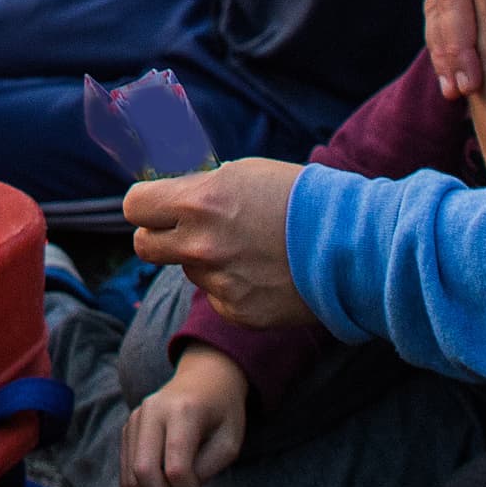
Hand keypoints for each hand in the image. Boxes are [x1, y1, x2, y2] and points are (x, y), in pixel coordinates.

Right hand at [120, 346, 249, 486]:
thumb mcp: (230, 440)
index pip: (176, 468)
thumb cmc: (223, 411)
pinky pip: (126, 470)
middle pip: (145, 472)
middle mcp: (152, 411)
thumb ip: (206, 468)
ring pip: (130, 475)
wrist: (205, 377)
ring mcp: (136, 417)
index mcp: (183, 411)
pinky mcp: (128, 427)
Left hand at [124, 159, 312, 331]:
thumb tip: (170, 196)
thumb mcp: (242, 174)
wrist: (351, 244)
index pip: (135, 206)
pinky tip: (264, 273)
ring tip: (249, 248)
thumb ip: (199, 188)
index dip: (145, 205)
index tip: (155, 207)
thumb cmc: (298, 197)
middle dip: (157, 236)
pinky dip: (232, 287)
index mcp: (198, 202)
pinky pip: (217, 297)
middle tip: (183, 231)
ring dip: (206, 261)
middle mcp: (200, 246)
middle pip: (143, 246)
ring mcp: (218, 283)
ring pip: (188, 271)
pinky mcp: (238, 312)